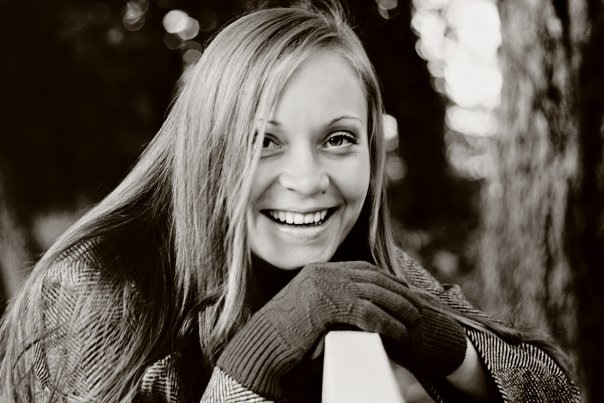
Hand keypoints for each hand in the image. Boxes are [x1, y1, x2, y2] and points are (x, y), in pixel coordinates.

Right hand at [217, 261, 419, 397]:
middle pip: (372, 278)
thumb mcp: (308, 308)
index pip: (361, 268)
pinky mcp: (327, 306)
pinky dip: (387, 324)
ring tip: (415, 320)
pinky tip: (399, 334)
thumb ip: (330, 300)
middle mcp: (323, 273)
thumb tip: (357, 307)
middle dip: (398, 291)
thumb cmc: (284, 334)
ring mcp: (325, 287)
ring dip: (399, 308)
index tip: (403, 288)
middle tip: (417, 305)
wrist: (263, 344)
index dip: (386, 278)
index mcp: (319, 270)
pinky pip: (367, 314)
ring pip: (374, 294)